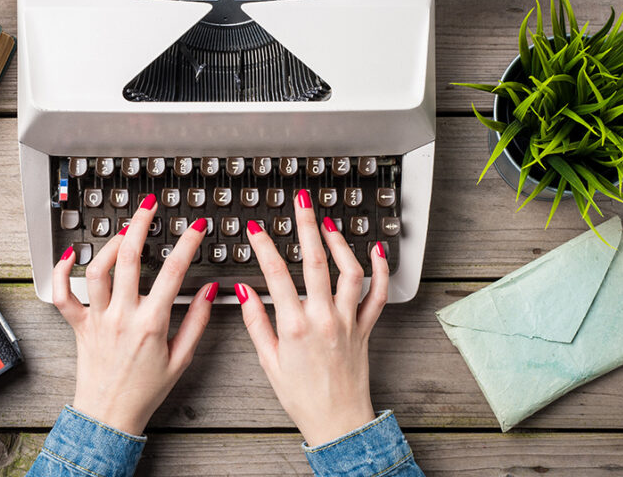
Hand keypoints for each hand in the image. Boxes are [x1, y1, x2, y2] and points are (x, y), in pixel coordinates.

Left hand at [51, 194, 216, 435]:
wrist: (109, 416)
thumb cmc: (145, 392)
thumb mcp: (182, 359)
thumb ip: (198, 322)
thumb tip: (210, 292)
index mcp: (151, 324)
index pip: (174, 273)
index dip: (188, 244)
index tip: (196, 228)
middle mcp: (122, 317)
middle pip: (129, 259)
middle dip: (140, 225)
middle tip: (149, 207)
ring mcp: (98, 319)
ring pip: (97, 270)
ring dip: (109, 243)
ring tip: (122, 230)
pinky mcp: (79, 326)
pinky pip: (63, 296)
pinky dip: (61, 272)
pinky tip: (70, 255)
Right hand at [237, 189, 389, 445]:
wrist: (338, 421)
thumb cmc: (302, 396)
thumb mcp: (269, 361)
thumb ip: (256, 322)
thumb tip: (242, 292)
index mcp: (296, 326)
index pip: (276, 275)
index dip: (265, 247)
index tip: (257, 229)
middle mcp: (325, 318)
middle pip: (316, 261)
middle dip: (306, 226)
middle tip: (302, 200)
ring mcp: (349, 321)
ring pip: (349, 271)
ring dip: (340, 242)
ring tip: (328, 222)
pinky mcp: (366, 328)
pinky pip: (378, 294)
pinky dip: (380, 270)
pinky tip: (376, 250)